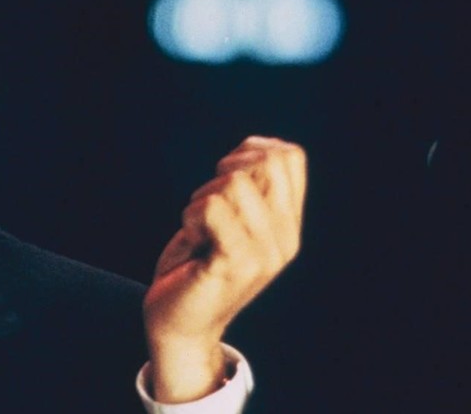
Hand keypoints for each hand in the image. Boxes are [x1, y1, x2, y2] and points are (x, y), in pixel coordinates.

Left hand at [143, 136, 305, 401]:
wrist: (180, 323)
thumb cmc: (196, 264)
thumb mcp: (231, 220)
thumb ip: (248, 189)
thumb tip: (254, 147)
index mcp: (288, 225)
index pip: (290, 156)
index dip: (250, 150)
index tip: (225, 177)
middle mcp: (285, 238)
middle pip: (266, 161)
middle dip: (226, 168)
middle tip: (208, 203)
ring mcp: (264, 252)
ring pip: (234, 181)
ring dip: (201, 196)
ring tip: (198, 228)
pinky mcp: (235, 262)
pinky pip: (212, 207)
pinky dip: (190, 214)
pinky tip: (192, 239)